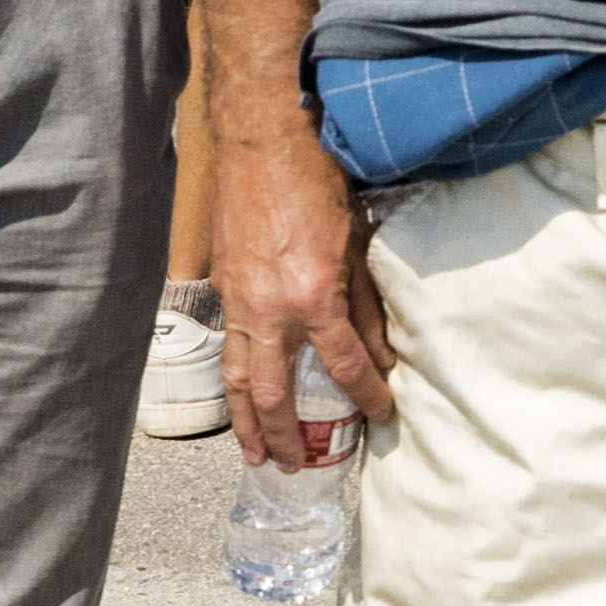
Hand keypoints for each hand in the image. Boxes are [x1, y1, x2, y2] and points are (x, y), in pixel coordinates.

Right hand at [211, 102, 395, 471]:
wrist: (262, 139)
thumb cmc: (317, 179)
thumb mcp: (358, 242)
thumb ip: (369, 304)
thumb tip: (383, 355)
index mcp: (313, 296)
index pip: (345, 364)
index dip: (367, 395)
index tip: (382, 414)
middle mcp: (270, 309)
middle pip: (273, 392)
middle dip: (284, 435)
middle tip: (293, 465)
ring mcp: (239, 300)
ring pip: (236, 376)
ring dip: (245, 421)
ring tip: (255, 453)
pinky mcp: (222, 286)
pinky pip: (227, 345)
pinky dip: (233, 378)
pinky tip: (241, 394)